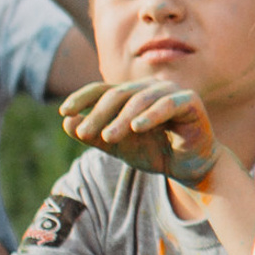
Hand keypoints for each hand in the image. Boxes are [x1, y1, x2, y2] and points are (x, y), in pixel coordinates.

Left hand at [62, 77, 218, 187]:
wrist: (188, 167)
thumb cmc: (155, 152)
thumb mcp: (119, 146)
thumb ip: (94, 135)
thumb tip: (66, 123)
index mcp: (131, 94)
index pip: (102, 89)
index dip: (82, 98)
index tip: (64, 112)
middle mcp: (149, 87)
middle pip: (118, 94)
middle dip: (99, 114)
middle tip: (84, 134)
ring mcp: (171, 91)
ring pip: (140, 99)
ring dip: (121, 118)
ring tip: (108, 137)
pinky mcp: (191, 101)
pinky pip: (168, 104)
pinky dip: (151, 115)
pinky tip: (137, 127)